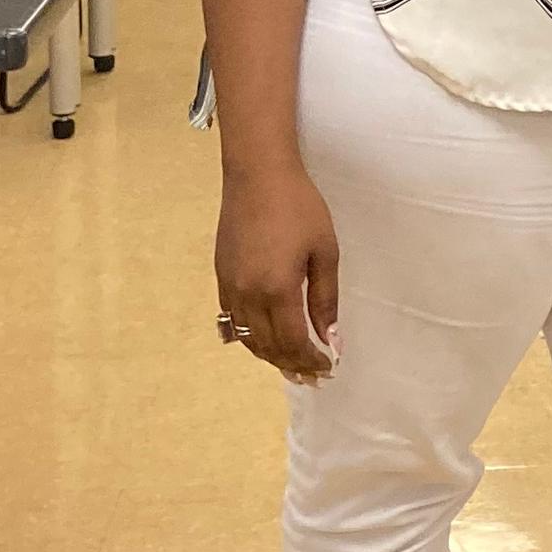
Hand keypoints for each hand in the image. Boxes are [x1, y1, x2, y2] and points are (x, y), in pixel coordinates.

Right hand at [214, 162, 340, 381]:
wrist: (257, 175)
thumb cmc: (299, 207)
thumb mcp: (324, 251)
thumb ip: (325, 299)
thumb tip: (330, 339)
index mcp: (277, 289)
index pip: (294, 342)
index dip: (311, 360)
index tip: (328, 368)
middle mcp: (248, 295)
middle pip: (269, 347)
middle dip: (293, 365)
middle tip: (313, 377)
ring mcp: (230, 287)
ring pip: (248, 338)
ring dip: (270, 356)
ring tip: (291, 365)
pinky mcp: (221, 276)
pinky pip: (232, 320)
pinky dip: (249, 337)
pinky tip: (262, 342)